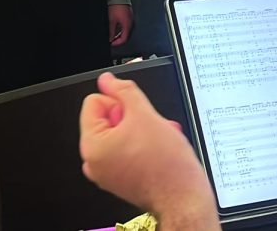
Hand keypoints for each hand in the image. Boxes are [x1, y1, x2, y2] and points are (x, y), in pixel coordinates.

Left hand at [79, 73, 218, 229]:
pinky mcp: (121, 180)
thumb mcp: (145, 114)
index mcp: (92, 146)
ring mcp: (107, 173)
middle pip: (107, 118)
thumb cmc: (167, 165)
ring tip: (157, 140)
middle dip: (131, 118)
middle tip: (149, 129)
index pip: (95, 102)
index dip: (119, 101)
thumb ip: (123, 90)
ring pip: (120, 134)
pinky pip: (126, 151)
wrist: (184, 197)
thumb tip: (108, 80)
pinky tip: (157, 150)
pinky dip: (141, 146)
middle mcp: (94, 162)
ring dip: (140, 131)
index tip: (136, 113)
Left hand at [108, 5, 132, 45]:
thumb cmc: (116, 6)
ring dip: (120, 35)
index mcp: (128, 25)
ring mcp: (131, 20)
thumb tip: (110, 38)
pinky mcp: (130, 16)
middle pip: (126, 36)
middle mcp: (131, 23)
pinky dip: (122, 30)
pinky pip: (127, 26)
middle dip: (119, 40)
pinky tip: (117, 29)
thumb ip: (111, 31)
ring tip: (113, 36)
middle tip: (112, 41)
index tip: (112, 43)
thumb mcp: (111, 20)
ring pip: (127, 32)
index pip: (124, 39)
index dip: (117, 43)